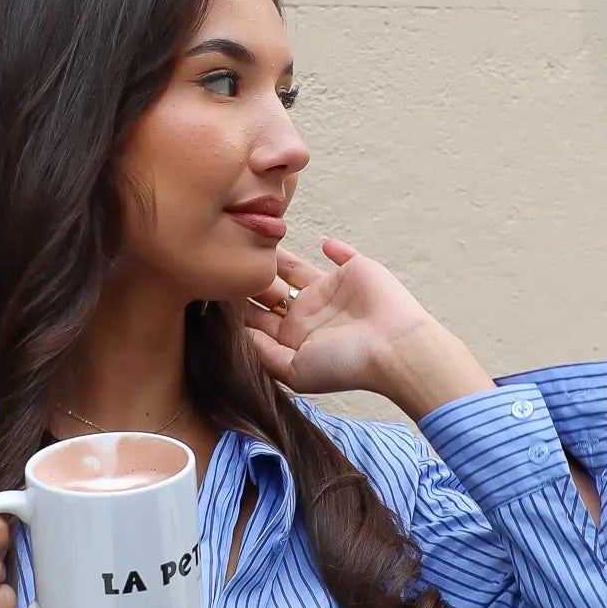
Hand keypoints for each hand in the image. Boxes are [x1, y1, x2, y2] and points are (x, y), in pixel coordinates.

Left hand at [243, 236, 484, 404]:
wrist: (393, 346)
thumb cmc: (346, 363)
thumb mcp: (294, 370)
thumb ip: (264, 353)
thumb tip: (240, 332)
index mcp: (295, 336)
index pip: (258, 316)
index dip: (237, 303)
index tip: (213, 286)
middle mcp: (310, 312)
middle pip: (272, 289)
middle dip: (251, 276)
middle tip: (226, 254)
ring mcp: (332, 289)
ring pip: (297, 268)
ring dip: (278, 257)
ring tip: (255, 237)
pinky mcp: (354, 270)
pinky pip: (341, 254)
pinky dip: (332, 247)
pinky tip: (321, 240)